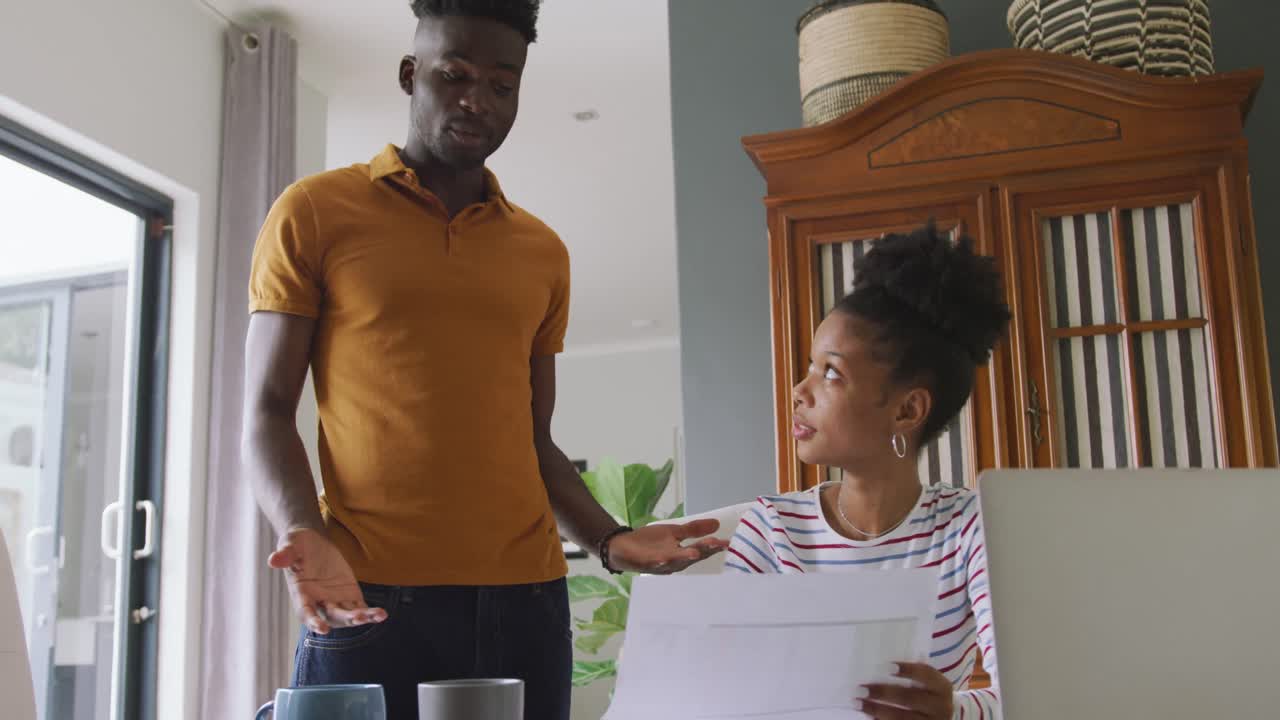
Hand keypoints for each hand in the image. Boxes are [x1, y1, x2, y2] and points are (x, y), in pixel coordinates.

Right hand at [268, 528, 386, 633]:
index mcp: (301, 594)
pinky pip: (360, 607)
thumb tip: (273, 560)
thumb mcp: (290, 544)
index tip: (322, 629)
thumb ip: (285, 554)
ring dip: (361, 617)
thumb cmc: (297, 544)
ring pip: (348, 615)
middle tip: (357, 616)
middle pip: (332, 616)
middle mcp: (318, 602)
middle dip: (344, 618)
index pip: (306, 612)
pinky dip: (370, 613)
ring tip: (376, 615)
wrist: (312, 542)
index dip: (313, 621)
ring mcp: (335, 600)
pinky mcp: (349, 595)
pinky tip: (382, 614)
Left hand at [605, 519, 728, 573]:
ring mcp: (660, 565)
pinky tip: (664, 558)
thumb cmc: (649, 542)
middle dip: (703, 551)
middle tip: (717, 544)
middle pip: (691, 556)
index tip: (727, 542)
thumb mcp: (674, 532)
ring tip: (695, 552)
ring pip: (675, 562)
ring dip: (684, 558)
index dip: (714, 546)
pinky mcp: (645, 563)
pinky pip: (654, 564)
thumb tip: (717, 523)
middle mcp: (675, 563)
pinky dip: (659, 562)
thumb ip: (694, 530)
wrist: (622, 547)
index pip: (701, 550)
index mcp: (683, 554)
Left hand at [856, 662, 953, 718]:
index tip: (888, 666)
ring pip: (903, 717)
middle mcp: (940, 707)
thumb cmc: (929, 694)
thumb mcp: (929, 683)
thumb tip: (880, 664)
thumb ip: (912, 674)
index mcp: (942, 687)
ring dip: (877, 710)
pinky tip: (868, 716)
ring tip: (858, 703)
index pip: (926, 675)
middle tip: (862, 689)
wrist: (945, 718)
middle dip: (884, 693)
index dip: (908, 670)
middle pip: (910, 698)